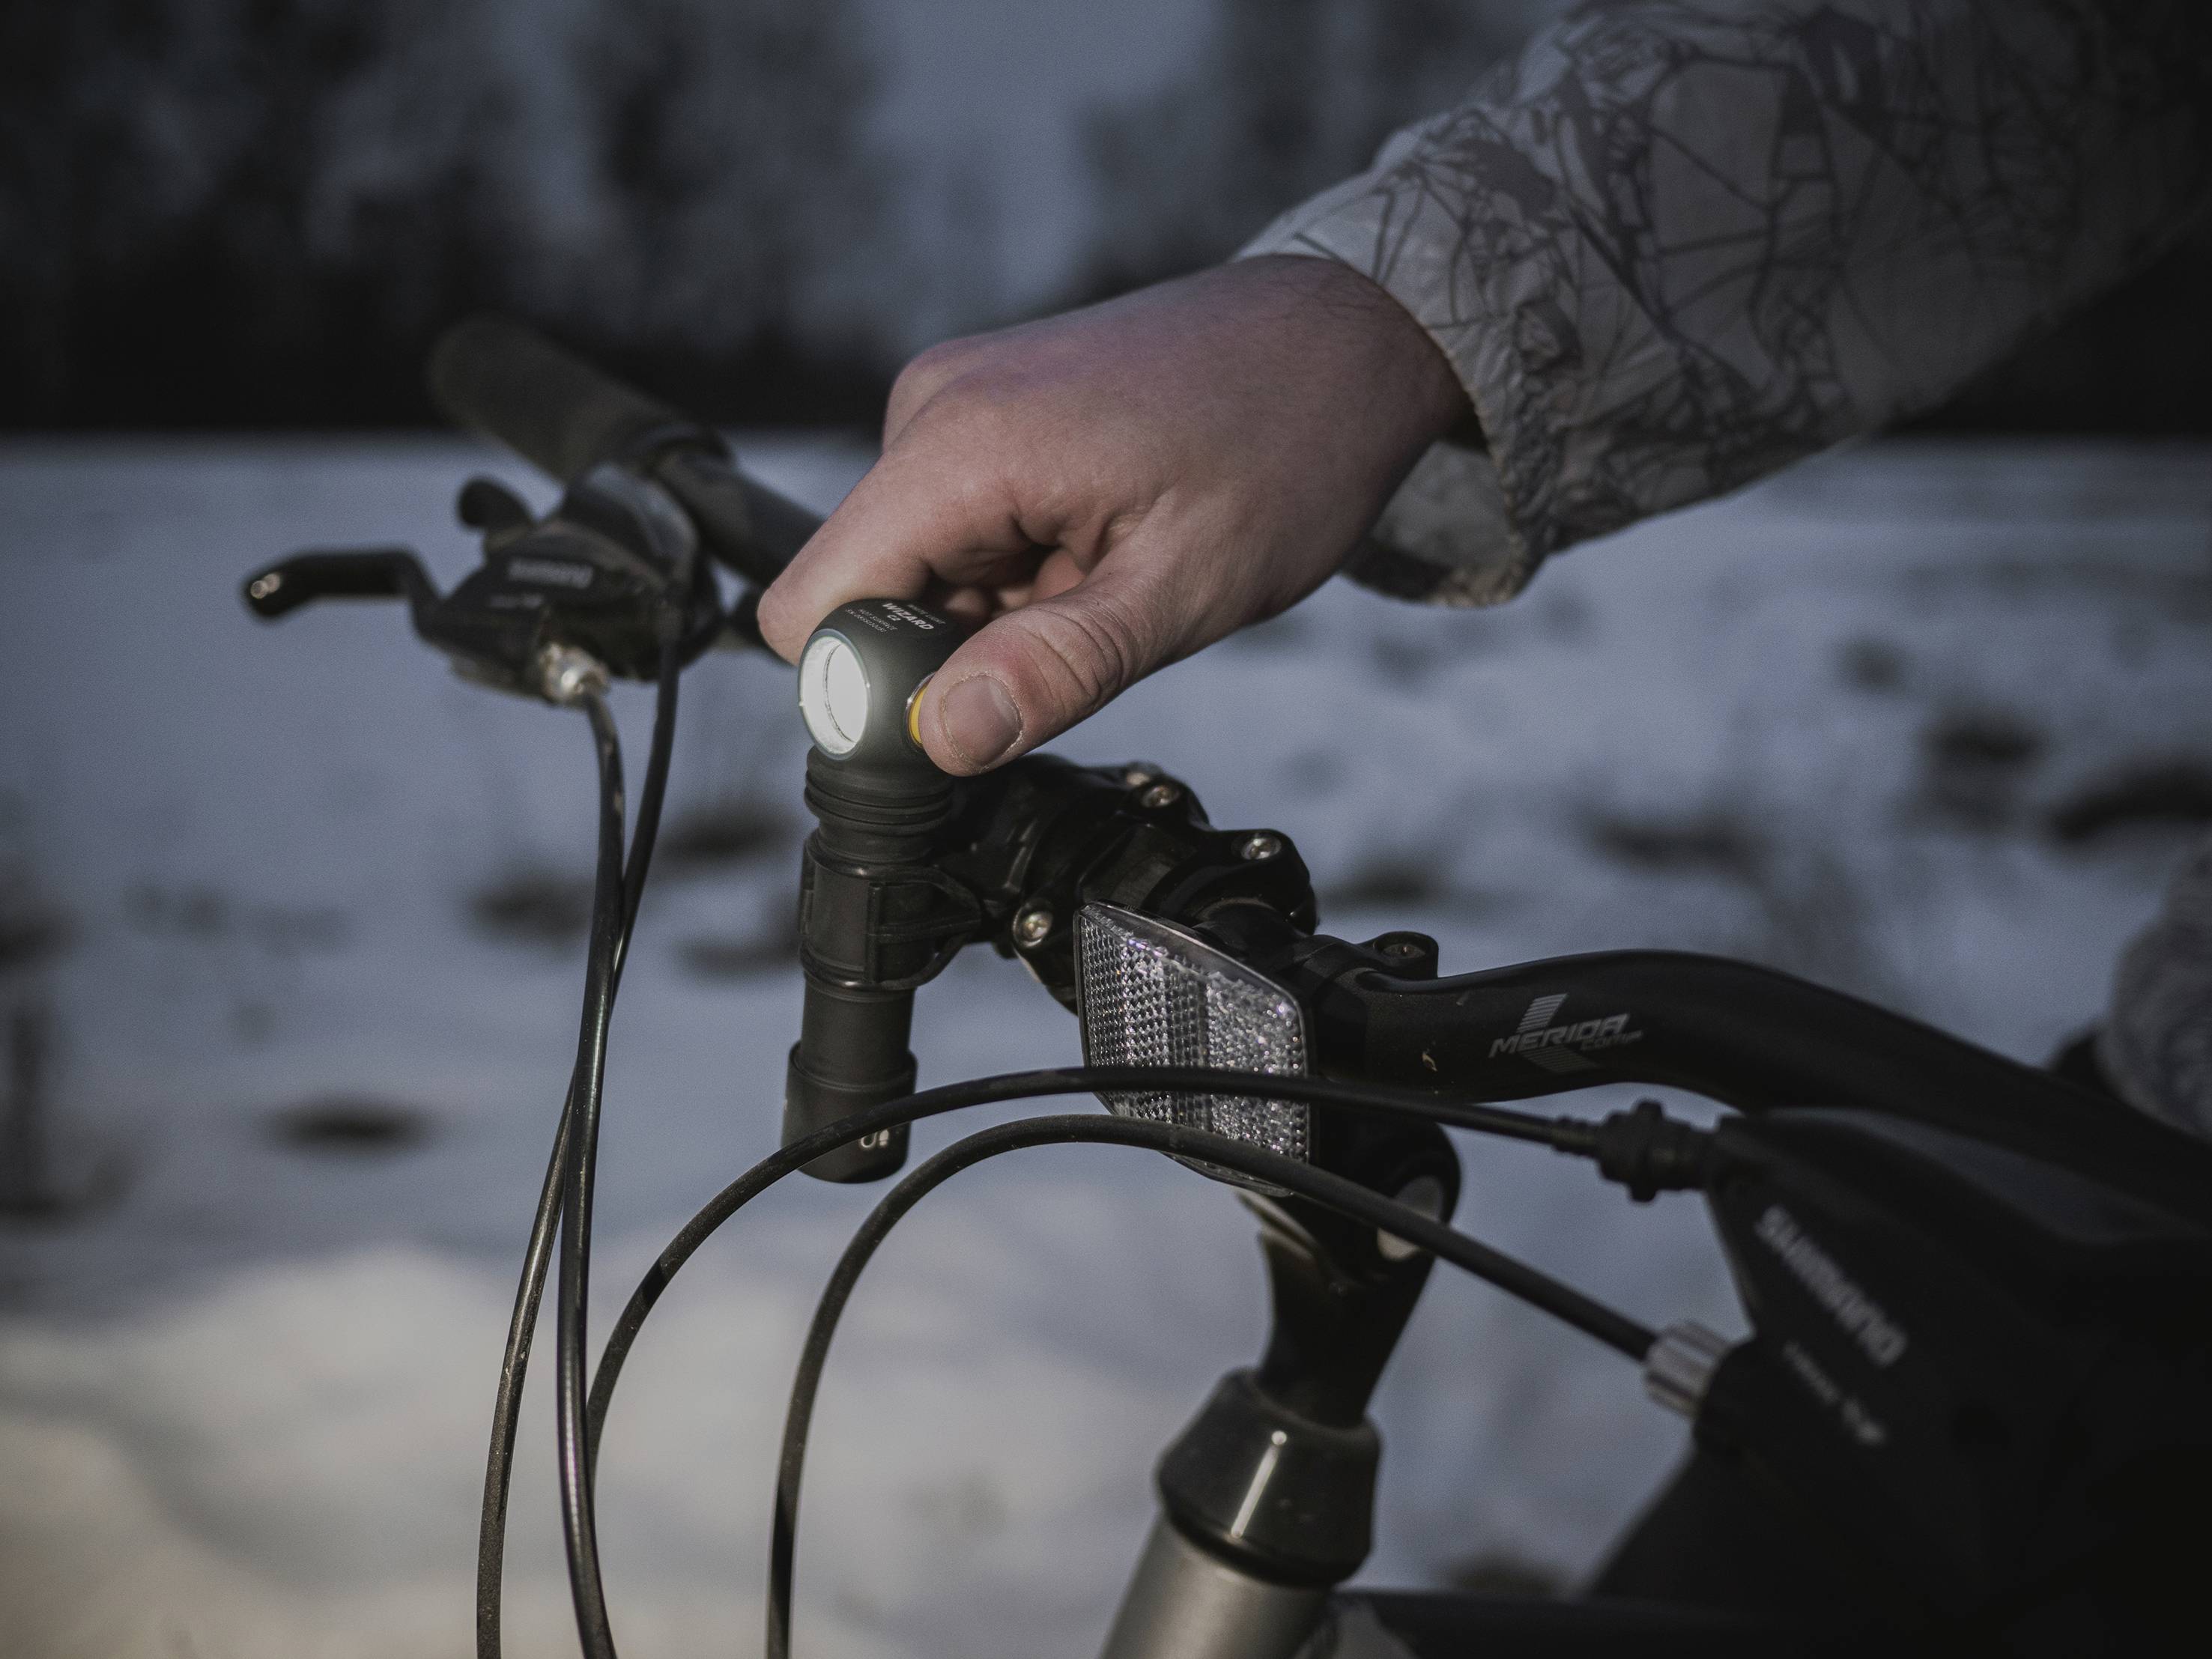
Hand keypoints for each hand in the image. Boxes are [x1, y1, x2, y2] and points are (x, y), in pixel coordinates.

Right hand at [756, 255, 1468, 773]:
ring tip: (1113, 567)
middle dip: (957, 648)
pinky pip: (958, 528)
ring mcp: (957, 400)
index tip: (976, 710)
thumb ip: (1054, 669)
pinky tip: (1106, 539)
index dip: (868, 690)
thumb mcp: (1182, 589)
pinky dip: (1021, 565)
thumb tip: (943, 739)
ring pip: (915, 569)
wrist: (1352, 335)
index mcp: (961, 442)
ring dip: (1001, 608)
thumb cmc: (1289, 445)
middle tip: (1089, 620)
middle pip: (864, 592)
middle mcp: (933, 406)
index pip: (811, 607)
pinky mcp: (985, 408)